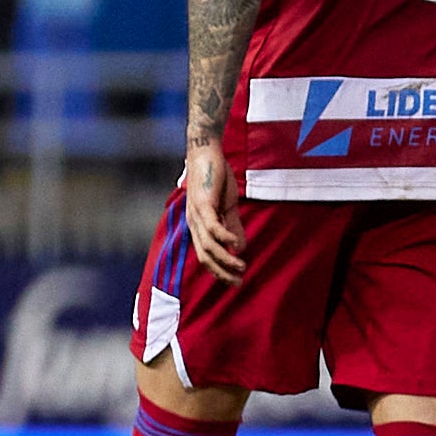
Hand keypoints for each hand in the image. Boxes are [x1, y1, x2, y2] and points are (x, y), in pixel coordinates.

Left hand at [177, 137, 245, 282]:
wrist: (206, 153)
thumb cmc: (216, 178)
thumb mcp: (228, 206)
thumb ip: (233, 226)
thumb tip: (240, 248)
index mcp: (198, 226)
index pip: (206, 256)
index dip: (219, 271)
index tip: (236, 280)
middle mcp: (194, 224)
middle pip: (205, 257)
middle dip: (221, 272)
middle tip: (238, 282)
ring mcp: (196, 215)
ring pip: (209, 246)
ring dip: (225, 259)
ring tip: (241, 266)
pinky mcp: (203, 204)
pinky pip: (212, 227)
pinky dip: (224, 238)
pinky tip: (236, 244)